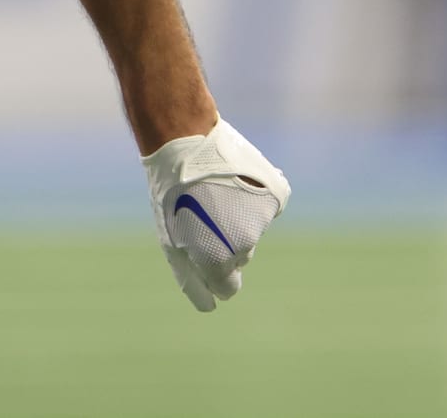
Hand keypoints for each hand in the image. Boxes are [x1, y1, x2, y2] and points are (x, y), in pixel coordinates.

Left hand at [141, 118, 289, 311]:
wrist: (186, 140)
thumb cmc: (171, 192)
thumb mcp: (170, 238)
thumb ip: (189, 276)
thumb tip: (209, 306)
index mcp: (217, 259)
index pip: (227, 288)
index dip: (213, 273)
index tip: (204, 252)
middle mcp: (244, 244)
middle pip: (239, 257)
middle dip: (223, 240)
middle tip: (201, 210)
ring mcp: (262, 219)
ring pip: (252, 230)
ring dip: (236, 216)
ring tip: (213, 190)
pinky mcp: (275, 195)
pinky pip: (265, 206)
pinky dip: (253, 196)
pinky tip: (234, 178)